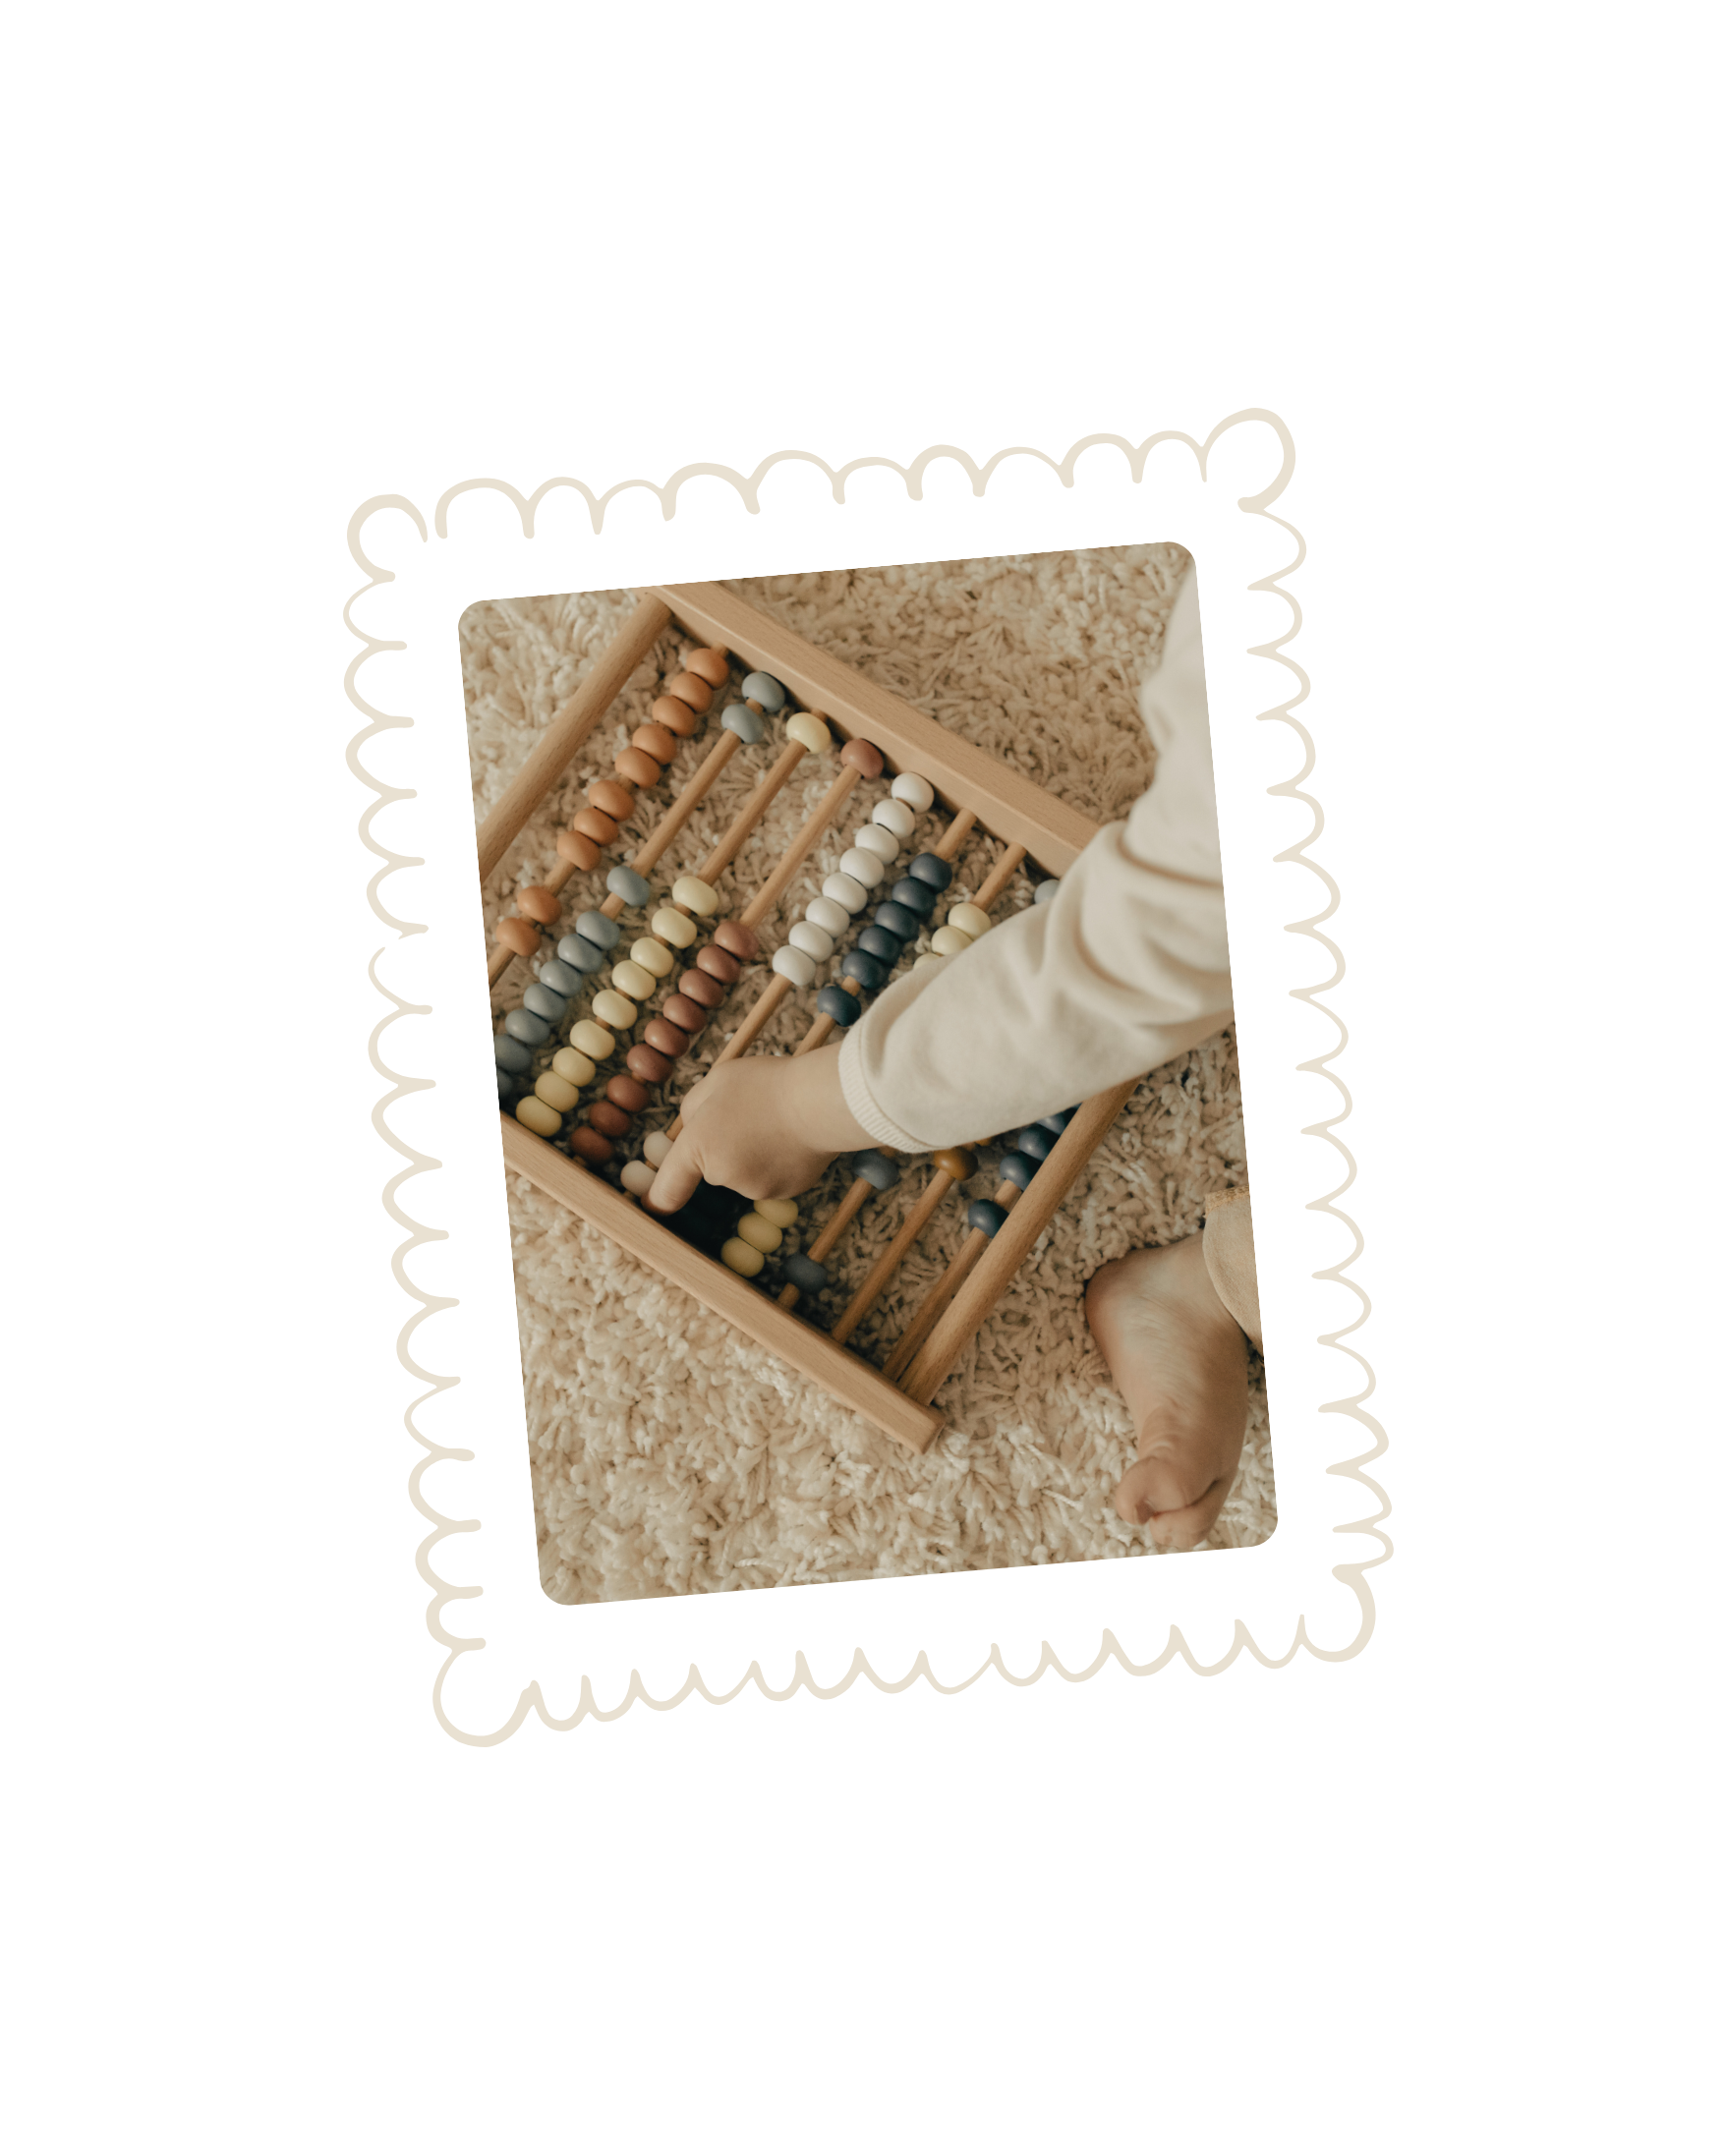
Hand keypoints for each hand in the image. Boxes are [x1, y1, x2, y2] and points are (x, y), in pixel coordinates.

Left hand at [646, 1044, 874, 1213]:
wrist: (822, 1102)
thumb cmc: (767, 1085)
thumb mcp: (717, 1080)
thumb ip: (694, 1107)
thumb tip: (692, 1127)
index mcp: (699, 1146)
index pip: (666, 1190)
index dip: (656, 1200)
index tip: (653, 1204)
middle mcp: (723, 1175)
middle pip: (714, 1169)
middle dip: (723, 1149)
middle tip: (747, 1116)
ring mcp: (757, 1189)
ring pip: (746, 1174)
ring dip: (753, 1155)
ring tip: (776, 1123)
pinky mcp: (787, 1192)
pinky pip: (773, 1178)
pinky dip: (779, 1163)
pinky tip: (793, 1139)